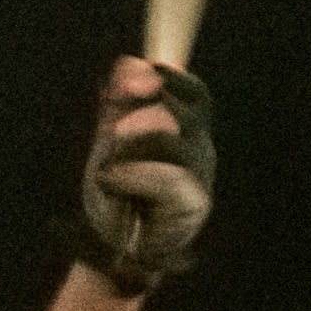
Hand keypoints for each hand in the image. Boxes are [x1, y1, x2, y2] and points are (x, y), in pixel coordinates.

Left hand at [75, 56, 213, 292]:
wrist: (112, 249)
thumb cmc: (115, 194)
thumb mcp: (109, 142)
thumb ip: (119, 104)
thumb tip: (130, 61)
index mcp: (184, 131)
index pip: (192, 94)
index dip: (170, 78)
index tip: (139, 73)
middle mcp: (199, 149)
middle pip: (178, 110)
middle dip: (138, 113)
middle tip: (111, 133)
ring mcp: (201, 176)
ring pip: (167, 137)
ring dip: (126, 148)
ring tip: (109, 170)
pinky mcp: (194, 203)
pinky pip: (163, 175)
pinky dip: (130, 175)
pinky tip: (113, 183)